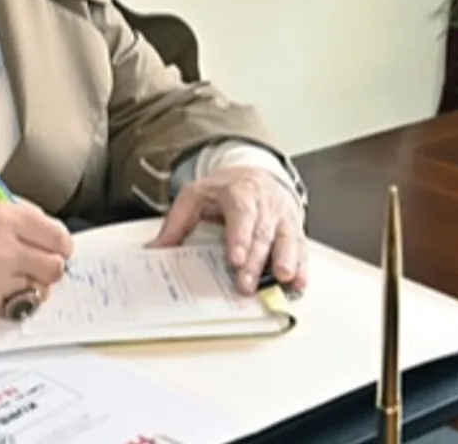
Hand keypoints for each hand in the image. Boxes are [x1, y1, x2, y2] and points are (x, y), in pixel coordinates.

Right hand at [0, 190, 73, 319]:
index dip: (61, 244)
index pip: (59, 238)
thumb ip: (23, 213)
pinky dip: (12, 298)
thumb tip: (54, 233)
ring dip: (31, 282)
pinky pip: (17, 305)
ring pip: (40, 290)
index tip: (57, 246)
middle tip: (38, 262)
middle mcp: (0, 249)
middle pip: (55, 268)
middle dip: (51, 265)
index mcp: (3, 217)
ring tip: (11, 273)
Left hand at [147, 166, 306, 294]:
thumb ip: (177, 222)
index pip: (241, 213)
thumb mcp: (196, 195)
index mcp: (240, 193)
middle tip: (247, 284)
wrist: (256, 174)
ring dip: (286, 260)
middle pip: (262, 233)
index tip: (235, 258)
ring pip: (287, 238)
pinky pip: (301, 247)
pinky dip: (302, 266)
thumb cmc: (226, 189)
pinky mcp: (294, 229)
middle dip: (256, 261)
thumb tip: (155, 248)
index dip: (239, 236)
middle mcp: (265, 204)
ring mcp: (282, 217)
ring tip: (284, 279)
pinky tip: (298, 282)